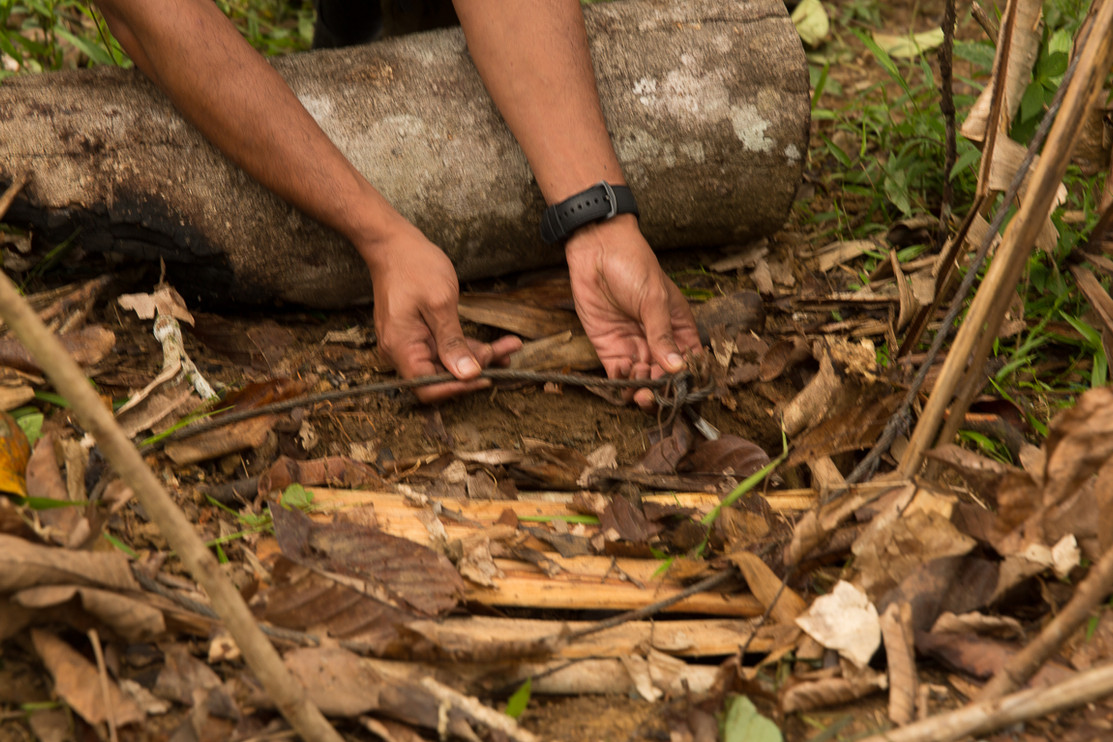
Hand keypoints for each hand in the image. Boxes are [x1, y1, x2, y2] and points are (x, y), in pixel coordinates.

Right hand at [358, 222, 521, 401]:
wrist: (393, 244)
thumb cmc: (414, 267)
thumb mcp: (440, 304)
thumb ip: (453, 342)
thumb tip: (468, 375)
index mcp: (401, 348)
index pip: (428, 387)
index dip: (458, 388)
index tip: (486, 378)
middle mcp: (401, 351)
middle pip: (441, 376)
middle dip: (475, 368)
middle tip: (506, 354)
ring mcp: (409, 343)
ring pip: (447, 362)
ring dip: (477, 357)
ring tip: (509, 348)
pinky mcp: (418, 334)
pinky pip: (444, 348)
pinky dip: (467, 346)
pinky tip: (494, 344)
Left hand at [564, 214, 701, 407]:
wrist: (597, 250)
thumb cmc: (634, 266)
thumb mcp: (654, 300)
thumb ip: (662, 336)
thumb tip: (676, 368)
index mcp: (679, 329)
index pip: (689, 363)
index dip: (688, 380)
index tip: (683, 389)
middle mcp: (658, 342)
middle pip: (664, 379)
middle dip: (661, 391)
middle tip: (655, 395)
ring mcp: (634, 346)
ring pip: (642, 382)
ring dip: (641, 389)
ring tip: (639, 383)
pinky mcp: (610, 347)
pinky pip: (618, 374)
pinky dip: (621, 380)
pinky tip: (624, 369)